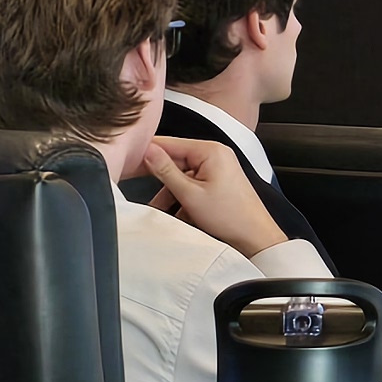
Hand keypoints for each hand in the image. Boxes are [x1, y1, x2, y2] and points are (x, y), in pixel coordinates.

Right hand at [141, 140, 289, 257]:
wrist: (257, 238)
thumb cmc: (230, 217)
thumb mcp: (190, 194)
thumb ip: (165, 170)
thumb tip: (146, 151)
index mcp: (210, 151)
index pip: (168, 143)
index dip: (145, 152)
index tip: (125, 160)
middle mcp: (215, 155)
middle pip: (174, 160)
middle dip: (158, 178)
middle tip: (135, 185)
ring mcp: (218, 168)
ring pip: (182, 175)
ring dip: (170, 192)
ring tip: (159, 210)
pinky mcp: (218, 182)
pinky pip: (193, 185)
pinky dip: (183, 198)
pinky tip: (178, 214)